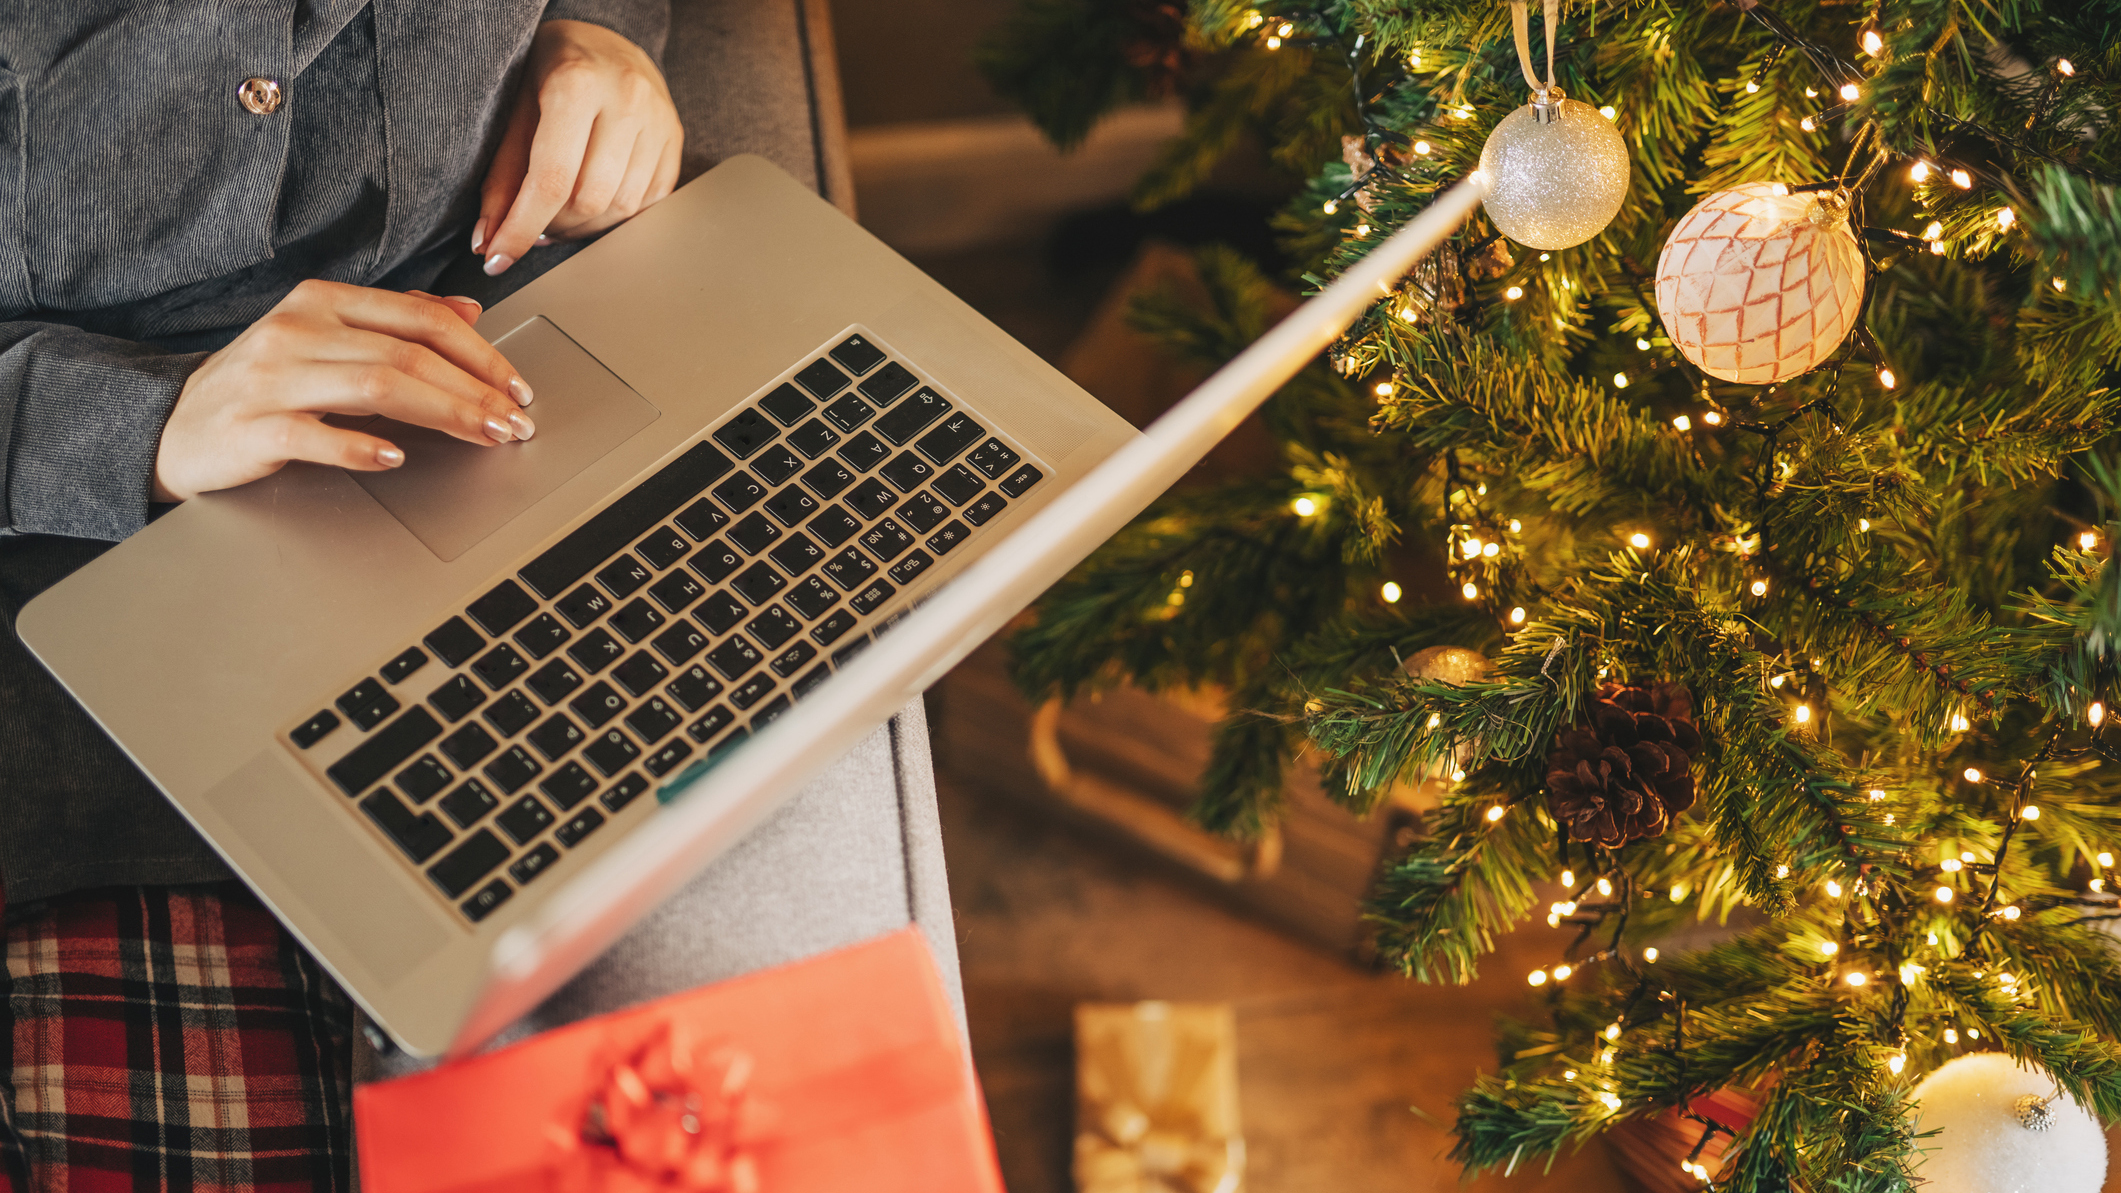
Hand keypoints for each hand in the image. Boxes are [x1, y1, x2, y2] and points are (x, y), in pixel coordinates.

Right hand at [152, 281, 535, 501]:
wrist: (173, 425)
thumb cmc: (262, 385)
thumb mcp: (327, 339)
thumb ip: (395, 321)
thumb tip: (469, 311)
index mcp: (323, 301)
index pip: (421, 319)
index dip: (480, 354)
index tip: (517, 388)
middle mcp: (299, 329)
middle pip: (408, 354)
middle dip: (474, 391)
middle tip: (514, 423)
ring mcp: (272, 376)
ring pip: (376, 386)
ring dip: (443, 414)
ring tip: (483, 436)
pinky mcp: (251, 425)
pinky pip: (314, 434)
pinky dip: (360, 446)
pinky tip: (395, 458)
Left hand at [472, 20, 683, 274]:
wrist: (606, 39)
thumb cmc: (553, 69)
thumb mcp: (517, 110)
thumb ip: (503, 177)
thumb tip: (488, 241)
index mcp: (578, 83)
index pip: (550, 180)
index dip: (521, 229)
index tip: (499, 257)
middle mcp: (627, 100)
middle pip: (589, 201)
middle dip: (555, 227)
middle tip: (534, 224)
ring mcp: (659, 120)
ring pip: (621, 208)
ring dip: (584, 226)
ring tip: (561, 214)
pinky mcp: (677, 138)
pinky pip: (648, 203)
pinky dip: (615, 216)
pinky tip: (593, 203)